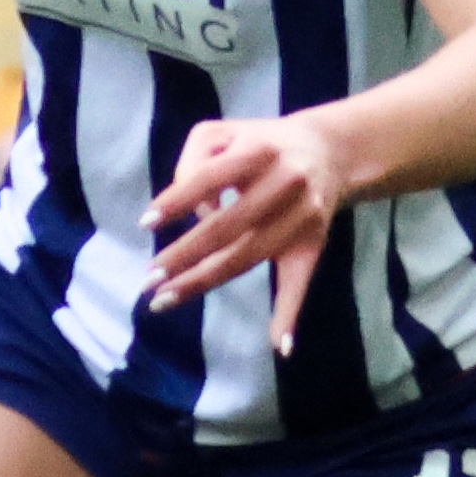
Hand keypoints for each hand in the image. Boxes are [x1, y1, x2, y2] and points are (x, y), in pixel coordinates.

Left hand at [145, 109, 363, 348]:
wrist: (330, 151)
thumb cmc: (261, 143)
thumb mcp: (224, 132)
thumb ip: (195, 161)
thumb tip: (196, 214)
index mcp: (258, 149)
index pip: (209, 176)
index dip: (177, 200)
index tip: (146, 223)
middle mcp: (284, 182)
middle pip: (226, 226)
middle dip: (184, 256)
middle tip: (149, 279)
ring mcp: (300, 217)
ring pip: (247, 256)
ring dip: (204, 281)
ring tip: (164, 298)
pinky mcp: (312, 243)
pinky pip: (299, 283)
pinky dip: (290, 314)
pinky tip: (279, 343)